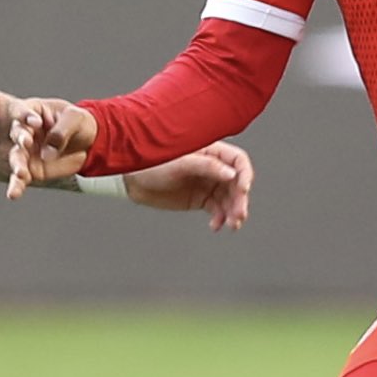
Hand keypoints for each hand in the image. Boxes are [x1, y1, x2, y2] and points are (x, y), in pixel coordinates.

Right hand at [6, 99, 98, 198]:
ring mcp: (27, 151)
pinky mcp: (32, 169)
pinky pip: (21, 179)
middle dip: (21, 139)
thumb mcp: (75, 119)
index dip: (27, 116)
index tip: (35, 122)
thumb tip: (48, 152)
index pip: (24, 112)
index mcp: (33, 112)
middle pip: (17, 135)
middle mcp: (25, 131)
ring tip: (20, 173)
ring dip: (17, 165)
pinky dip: (17, 186)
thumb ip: (61, 131)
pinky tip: (13, 194)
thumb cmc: (78, 123)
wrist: (88, 140)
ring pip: (17, 158)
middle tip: (25, 143)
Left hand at [125, 142, 252, 230]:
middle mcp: (213, 167)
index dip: (244, 174)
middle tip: (238, 215)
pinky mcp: (200, 199)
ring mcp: (207, 183)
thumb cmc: (152, 162)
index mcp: (211, 151)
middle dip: (240, 199)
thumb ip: (206, 166)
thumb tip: (232, 174)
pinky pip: (217, 210)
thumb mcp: (179, 162)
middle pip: (236, 183)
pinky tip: (216, 226)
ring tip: (231, 225)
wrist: (132, 179)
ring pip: (229, 199)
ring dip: (233, 212)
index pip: (238, 161)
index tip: (243, 190)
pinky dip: (220, 218)